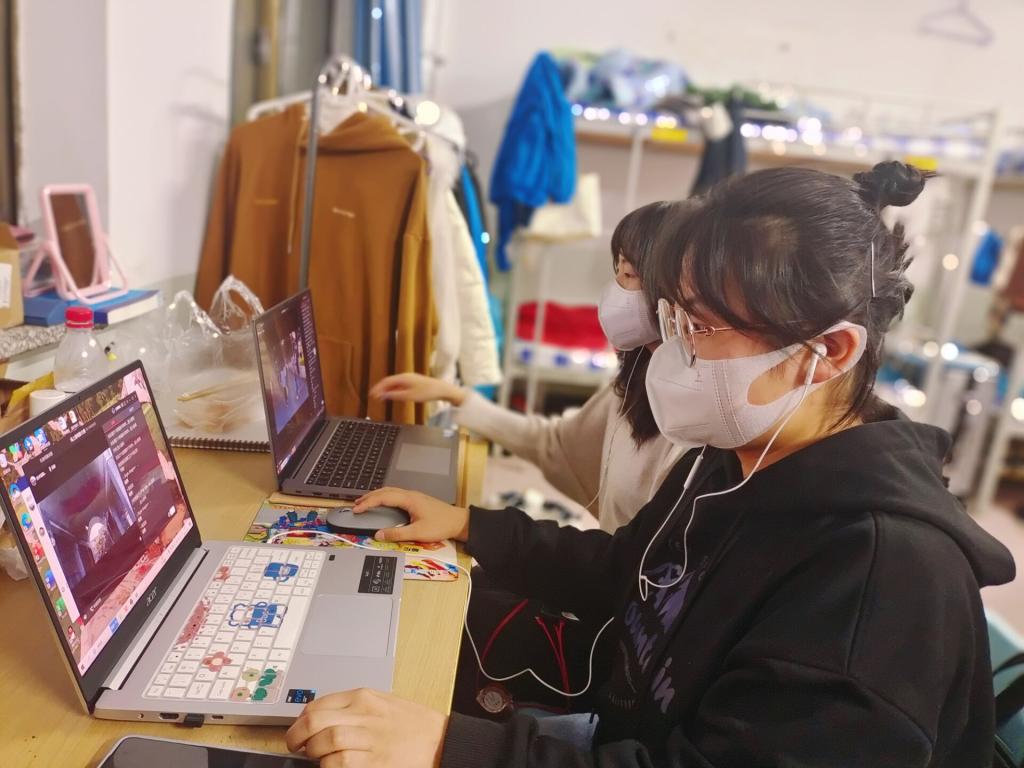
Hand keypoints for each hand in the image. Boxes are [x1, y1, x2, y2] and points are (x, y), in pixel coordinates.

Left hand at [286, 688, 446, 767]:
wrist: (441, 742)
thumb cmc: (413, 724)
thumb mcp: (382, 703)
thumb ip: (353, 708)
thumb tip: (320, 719)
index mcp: (365, 697)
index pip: (318, 704)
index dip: (300, 720)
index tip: (298, 729)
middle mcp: (365, 715)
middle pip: (315, 721)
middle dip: (297, 735)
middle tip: (295, 745)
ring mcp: (370, 739)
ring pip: (325, 742)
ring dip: (315, 752)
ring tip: (317, 756)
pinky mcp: (375, 762)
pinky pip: (340, 764)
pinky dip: (330, 767)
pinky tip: (333, 766)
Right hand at [353, 487, 469, 542]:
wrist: (458, 521)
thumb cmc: (441, 525)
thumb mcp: (418, 532)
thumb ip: (397, 534)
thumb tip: (379, 535)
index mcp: (409, 499)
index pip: (383, 497)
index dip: (368, 503)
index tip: (357, 509)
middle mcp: (410, 494)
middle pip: (385, 491)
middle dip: (369, 497)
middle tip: (356, 504)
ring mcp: (414, 496)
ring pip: (391, 491)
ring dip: (377, 496)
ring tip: (366, 502)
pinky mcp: (417, 500)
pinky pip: (396, 495)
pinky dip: (385, 497)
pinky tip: (383, 503)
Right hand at [370, 373, 466, 406]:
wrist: (441, 389)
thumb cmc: (427, 392)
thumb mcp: (409, 396)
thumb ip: (395, 395)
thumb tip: (383, 395)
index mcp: (403, 377)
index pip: (386, 381)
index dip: (378, 388)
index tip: (371, 395)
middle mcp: (405, 376)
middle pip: (389, 382)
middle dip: (381, 389)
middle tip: (374, 396)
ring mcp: (409, 379)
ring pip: (394, 383)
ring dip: (387, 390)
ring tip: (381, 397)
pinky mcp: (413, 382)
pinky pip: (400, 385)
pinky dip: (394, 390)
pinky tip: (392, 395)